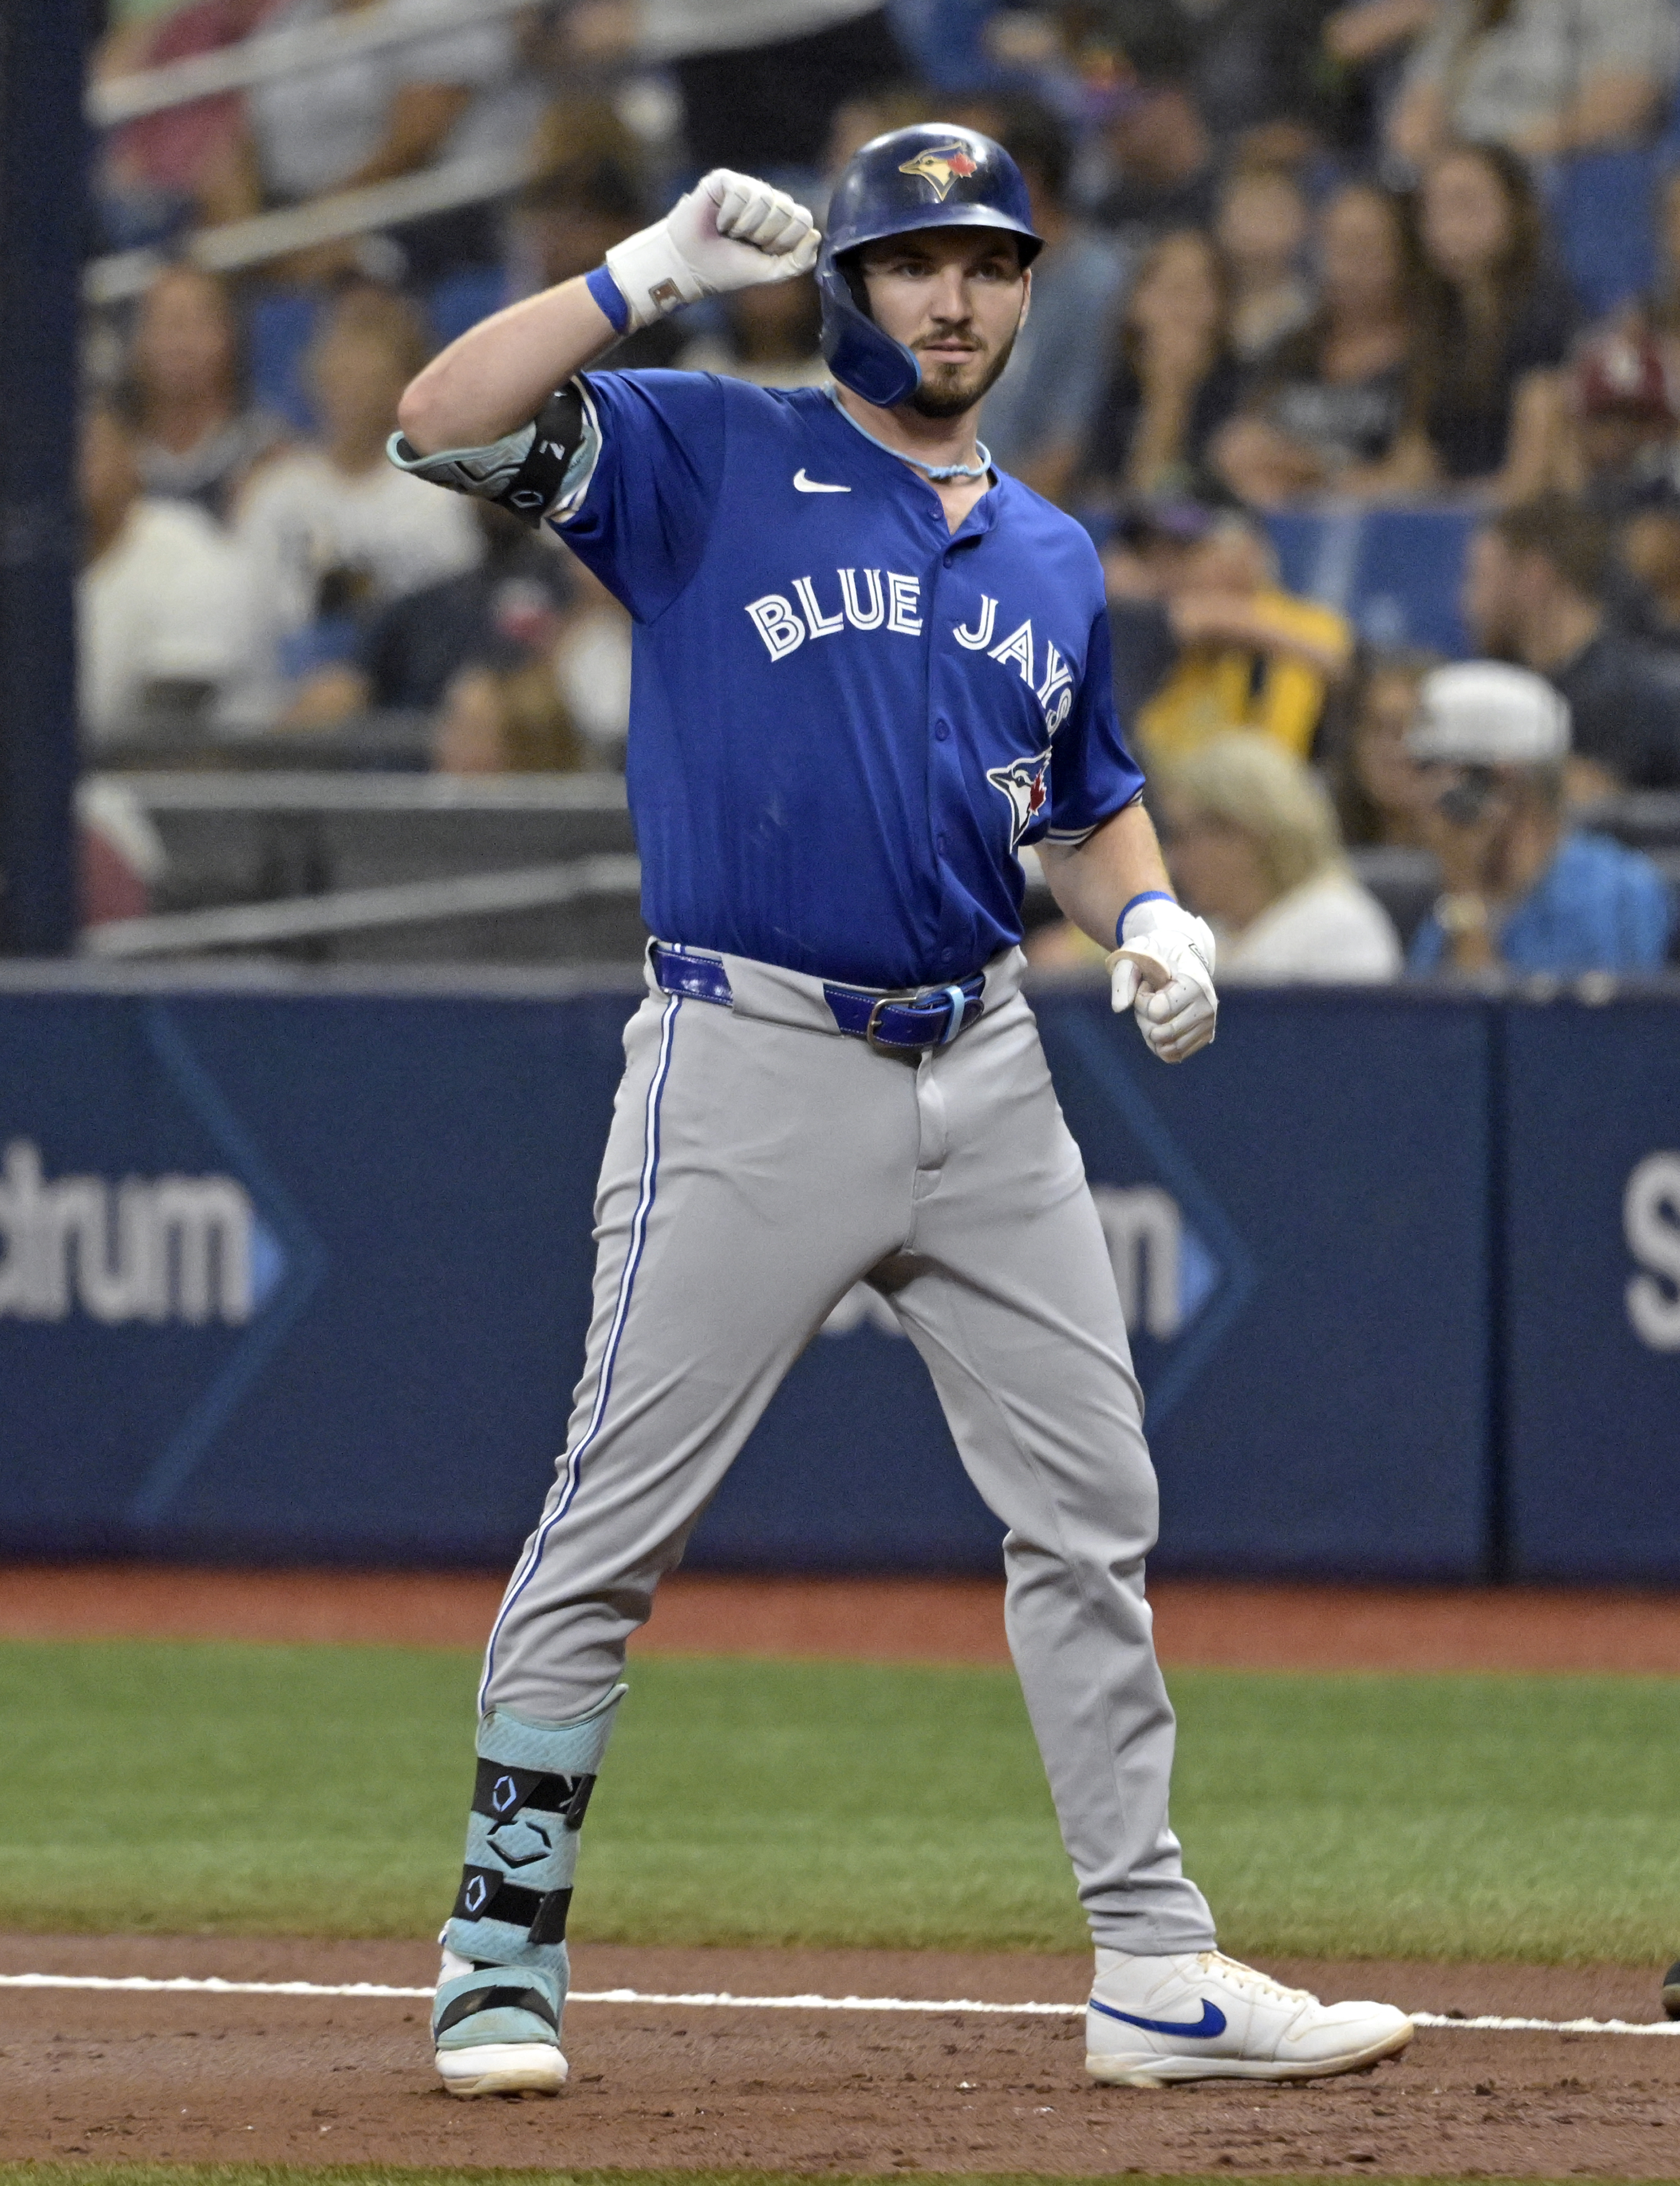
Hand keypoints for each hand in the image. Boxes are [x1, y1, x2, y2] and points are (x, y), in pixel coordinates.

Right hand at [606, 170, 818, 329]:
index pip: (802, 221)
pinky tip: (718, 220)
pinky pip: (742, 192)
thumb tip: (815, 234)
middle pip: (786, 210)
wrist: (690, 266)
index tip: (762, 252)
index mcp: (780, 220)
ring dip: (745, 226)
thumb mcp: (769, 272)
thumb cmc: (726, 268)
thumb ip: (798, 262)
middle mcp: (767, 199)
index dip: (783, 242)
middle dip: (764, 236)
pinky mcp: (725, 180)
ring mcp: (747, 187)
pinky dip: (729, 215)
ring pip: (765, 200)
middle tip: (742, 242)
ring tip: (729, 231)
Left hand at [1107, 897, 1217, 1062]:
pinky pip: (1174, 1055)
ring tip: (1158, 1008)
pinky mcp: (1205, 1037)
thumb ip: (1123, 976)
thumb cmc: (1157, 952)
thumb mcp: (1136, 953)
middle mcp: (1207, 1006)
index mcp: (1196, 983)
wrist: (1183, 954)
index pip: (1157, 1011)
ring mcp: (1209, 1024)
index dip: (1142, 1000)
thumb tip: (1119, 1008)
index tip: (1148, 984)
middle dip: (1144, 1018)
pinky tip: (1160, 1023)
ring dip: (1151, 1031)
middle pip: (1161, 1033)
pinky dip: (1159, 1044)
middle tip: (1151, 997)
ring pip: (1166, 1048)